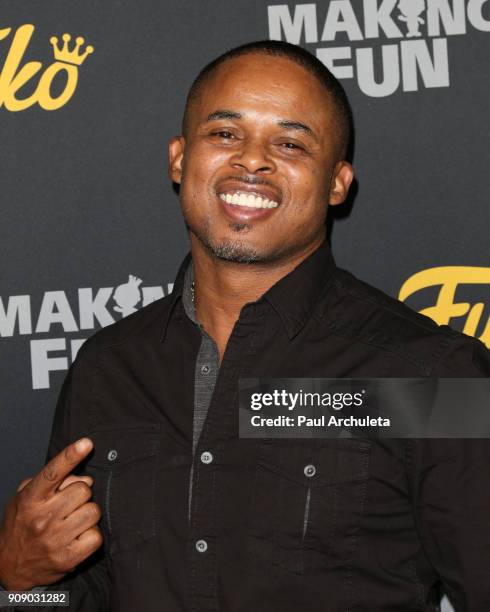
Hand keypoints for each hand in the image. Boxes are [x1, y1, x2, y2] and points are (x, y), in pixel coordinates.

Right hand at [0, 438, 102, 589]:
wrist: (11, 567)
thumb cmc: (23, 524)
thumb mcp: (26, 496)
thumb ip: (53, 480)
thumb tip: (85, 479)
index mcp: (31, 499)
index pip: (53, 472)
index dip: (70, 455)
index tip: (86, 443)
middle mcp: (42, 518)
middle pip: (84, 490)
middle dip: (81, 494)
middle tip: (69, 505)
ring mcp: (55, 539)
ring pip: (93, 511)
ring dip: (88, 514)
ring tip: (73, 521)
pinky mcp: (67, 558)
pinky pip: (96, 536)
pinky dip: (91, 535)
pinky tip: (77, 537)